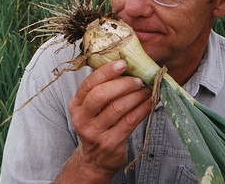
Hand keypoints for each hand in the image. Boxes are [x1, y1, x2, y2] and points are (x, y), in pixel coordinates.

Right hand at [55, 60, 151, 182]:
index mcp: (76, 105)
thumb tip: (124, 66)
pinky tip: (149, 102)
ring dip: (136, 96)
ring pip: (117, 108)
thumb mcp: (90, 109)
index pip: (89, 84)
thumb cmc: (97, 127)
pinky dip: (142, 109)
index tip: (123, 63)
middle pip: (101, 95)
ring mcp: (95, 133)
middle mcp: (82, 119)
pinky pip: (130, 121)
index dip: (106, 72)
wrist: (95, 160)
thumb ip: (100, 90)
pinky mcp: (110, 143)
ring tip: (147, 89)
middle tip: (139, 79)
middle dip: (123, 84)